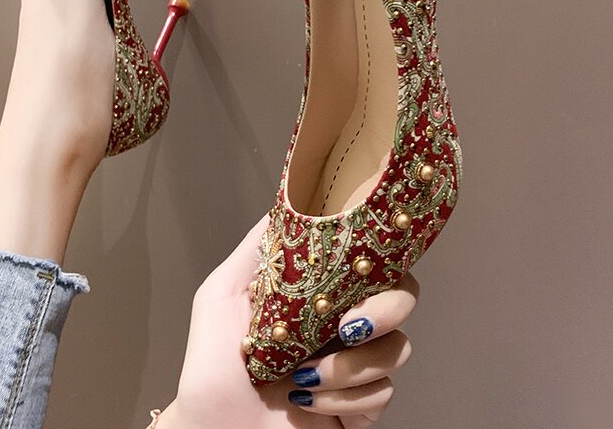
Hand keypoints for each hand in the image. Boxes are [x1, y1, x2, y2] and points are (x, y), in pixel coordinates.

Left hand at [160, 216, 417, 428]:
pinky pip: (384, 394)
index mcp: (317, 292)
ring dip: (352, 365)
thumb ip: (257, 251)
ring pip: (398, 348)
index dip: (379, 255)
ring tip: (304, 378)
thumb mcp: (221, 296)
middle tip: (348, 327)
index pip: (368, 260)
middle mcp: (342, 322)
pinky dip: (346, 399)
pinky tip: (308, 401)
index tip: (366, 261)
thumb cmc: (211, 369)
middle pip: (401, 298)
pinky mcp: (361, 407)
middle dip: (384, 310)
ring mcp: (354, 365)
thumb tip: (288, 204)